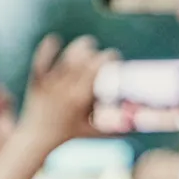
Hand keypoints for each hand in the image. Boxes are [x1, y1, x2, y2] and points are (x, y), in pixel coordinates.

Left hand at [17, 35, 115, 150]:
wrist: (38, 138)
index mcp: (81, 98)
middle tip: (102, 57)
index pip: (99, 67)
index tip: (116, 59)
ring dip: (80, 46)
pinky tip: (55, 40)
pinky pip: (41, 60)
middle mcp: (66, 89)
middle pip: (85, 59)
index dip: (111, 58)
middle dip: (98, 53)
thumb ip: (117, 127)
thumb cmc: (71, 134)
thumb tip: (140, 122)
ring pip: (68, 56)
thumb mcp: (95, 131)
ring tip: (88, 45)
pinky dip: (48, 48)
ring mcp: (50, 84)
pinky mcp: (38, 81)